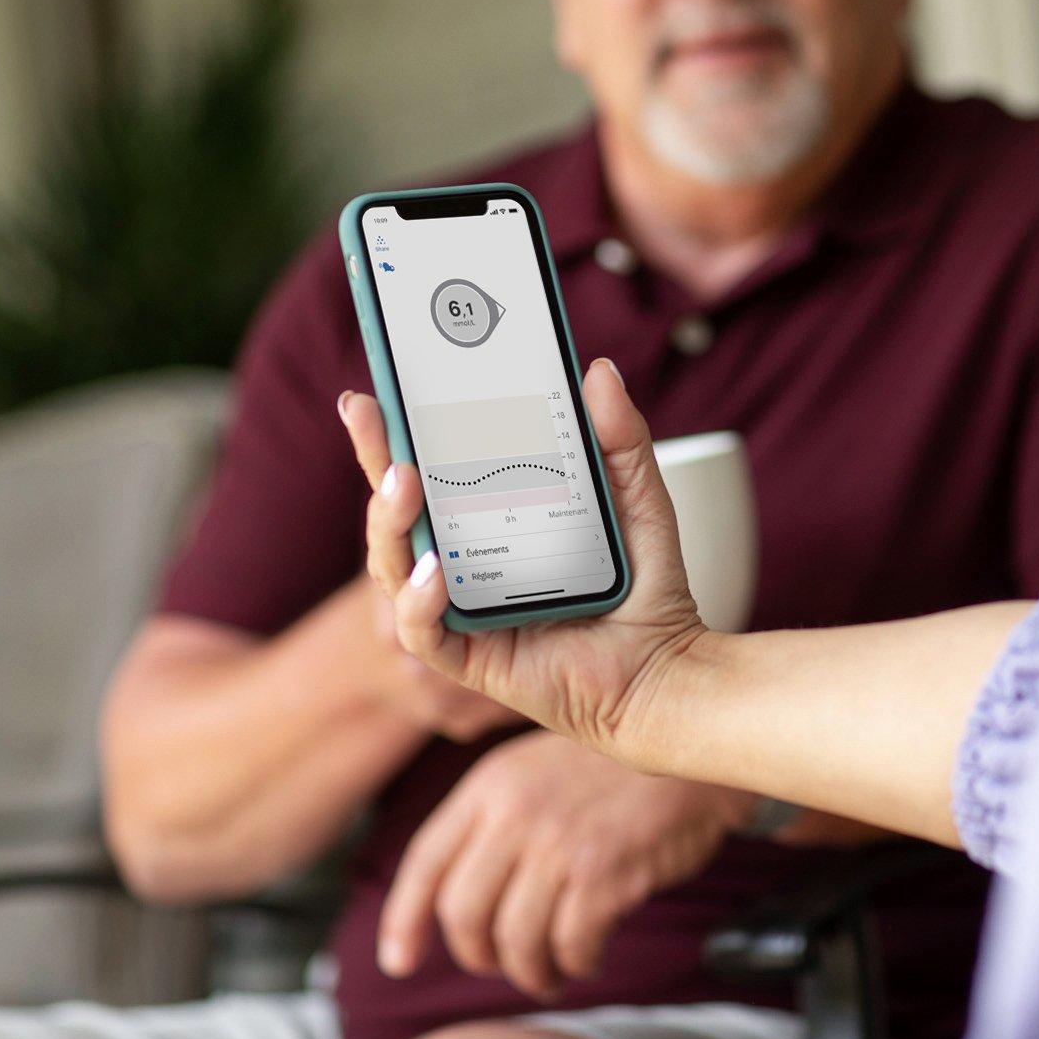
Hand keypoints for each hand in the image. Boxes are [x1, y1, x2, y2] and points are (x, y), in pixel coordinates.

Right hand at [337, 362, 708, 760]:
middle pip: (396, 509)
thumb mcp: (638, 496)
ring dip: (389, 521)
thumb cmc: (647, 586)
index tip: (376, 389)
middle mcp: (465, 559)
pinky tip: (437, 569)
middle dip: (374, 458)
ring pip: (392, 564)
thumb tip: (598, 370)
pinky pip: (422, 630)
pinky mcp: (468, 657)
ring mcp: (459, 609)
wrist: (667, 669)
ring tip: (406, 482)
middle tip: (371, 416)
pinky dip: (419, 599)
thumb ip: (620, 437)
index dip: (394, 433)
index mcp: (490, 518)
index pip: (429, 468)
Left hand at [378, 729, 748, 994]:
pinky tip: (588, 956)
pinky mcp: (602, 871)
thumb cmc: (621, 764)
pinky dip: (576, 962)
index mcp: (491, 784)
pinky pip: (569, 944)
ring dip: (531, 971)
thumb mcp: (540, 767)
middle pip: (463, 913)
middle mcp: (515, 813)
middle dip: (478, 955)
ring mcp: (557, 843)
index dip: (403, 919)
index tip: (398, 959)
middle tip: (504, 963)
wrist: (694, 739)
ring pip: (514, 940)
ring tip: (552, 972)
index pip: (426, 862)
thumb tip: (464, 887)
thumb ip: (498, 816)